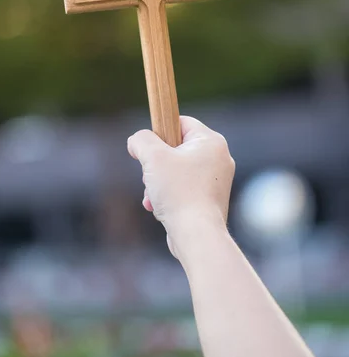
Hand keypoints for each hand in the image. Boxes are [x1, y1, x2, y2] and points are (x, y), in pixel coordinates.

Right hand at [127, 116, 234, 263]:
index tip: (148, 149)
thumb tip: (136, 141)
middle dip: (156, 164)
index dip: (159, 132)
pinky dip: (168, 195)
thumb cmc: (179, 193)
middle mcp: (219, 158)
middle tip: (152, 176)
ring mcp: (216, 180)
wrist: (197, 234)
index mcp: (211, 141)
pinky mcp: (210, 198)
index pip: (180, 122)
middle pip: (176, 148)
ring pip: (177, 170)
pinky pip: (183, 188)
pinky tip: (159, 207)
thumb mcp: (153, 157)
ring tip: (154, 196)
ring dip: (158, 182)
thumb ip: (141, 140)